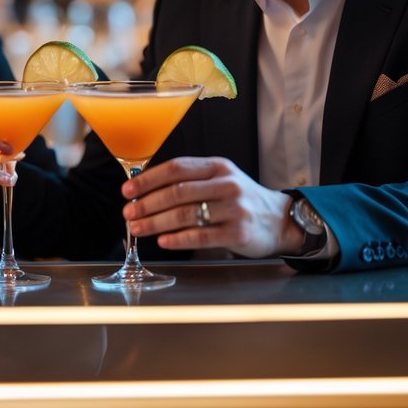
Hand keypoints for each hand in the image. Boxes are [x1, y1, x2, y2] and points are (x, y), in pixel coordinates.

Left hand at [121, 156, 302, 258]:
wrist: (279, 220)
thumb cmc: (241, 199)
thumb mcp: (221, 179)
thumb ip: (191, 180)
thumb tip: (147, 188)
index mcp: (218, 167)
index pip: (177, 168)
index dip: (148, 179)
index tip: (128, 190)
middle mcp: (226, 184)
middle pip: (177, 192)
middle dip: (147, 203)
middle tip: (128, 212)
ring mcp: (234, 209)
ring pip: (185, 214)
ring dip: (156, 222)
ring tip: (138, 228)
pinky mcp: (238, 233)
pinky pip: (200, 236)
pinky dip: (177, 239)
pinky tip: (162, 241)